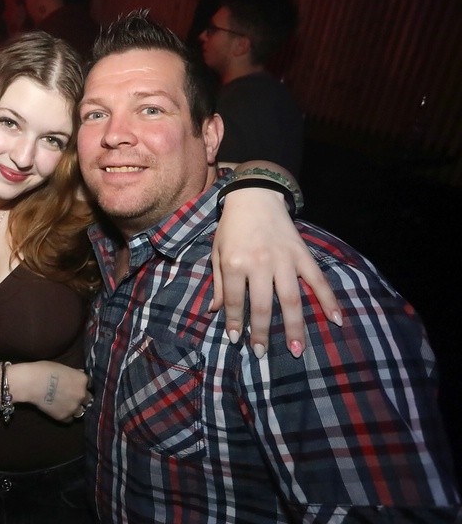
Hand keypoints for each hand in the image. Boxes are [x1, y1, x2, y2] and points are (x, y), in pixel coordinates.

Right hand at [12, 361, 91, 422]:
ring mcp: (74, 407)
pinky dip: (66, 416)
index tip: (77, 385)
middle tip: (73, 396)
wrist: (31, 383)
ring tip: (67, 406)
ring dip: (75, 408)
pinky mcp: (64, 417)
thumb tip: (79, 374)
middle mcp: (82, 394)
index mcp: (82, 380)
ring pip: (80, 411)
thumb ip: (73, 373)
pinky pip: (69, 419)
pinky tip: (60, 411)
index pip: (90, 384)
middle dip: (82, 398)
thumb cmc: (44, 370)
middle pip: (88, 399)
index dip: (83, 385)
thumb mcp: (62, 367)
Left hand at [211, 187, 341, 357]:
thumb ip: (219, 284)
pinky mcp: (302, 254)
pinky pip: (318, 280)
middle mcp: (260, 263)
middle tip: (263, 354)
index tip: (236, 341)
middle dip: (263, 333)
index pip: (236, 301)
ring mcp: (284, 259)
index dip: (236, 323)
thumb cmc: (231, 228)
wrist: (254, 197)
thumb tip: (216, 312)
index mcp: (236, 263)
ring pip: (292, 299)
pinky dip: (328, 300)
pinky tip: (336, 319)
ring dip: (295, 327)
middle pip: (264, 306)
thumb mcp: (217, 253)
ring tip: (297, 350)